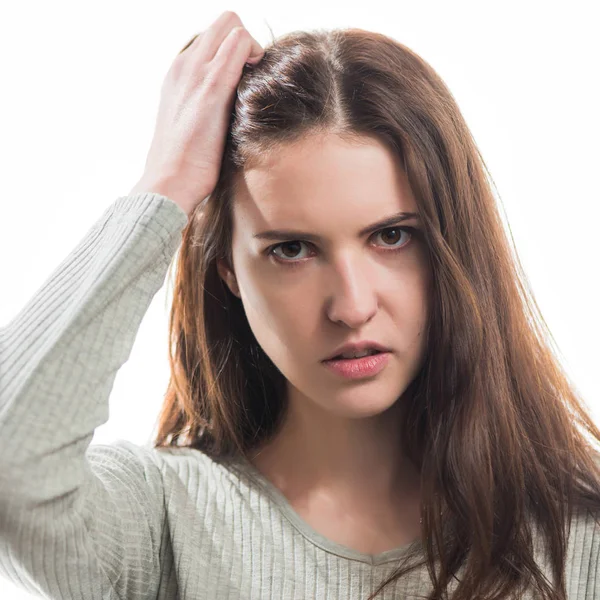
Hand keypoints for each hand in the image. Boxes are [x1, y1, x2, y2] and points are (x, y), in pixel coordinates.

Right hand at [129, 11, 264, 217]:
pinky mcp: (212, 86)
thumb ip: (207, 107)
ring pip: (232, 24)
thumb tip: (231, 109)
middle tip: (253, 78)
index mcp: (178, 74)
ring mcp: (195, 71)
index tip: (244, 80)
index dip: (234, 52)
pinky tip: (256, 86)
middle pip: (224, 22)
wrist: (169, 181)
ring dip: (252, 49)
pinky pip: (239, 43)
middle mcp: (184, 64)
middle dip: (246, 44)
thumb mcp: (192, 126)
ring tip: (253, 85)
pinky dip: (254, 55)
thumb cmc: (185, 165)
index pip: (212, 38)